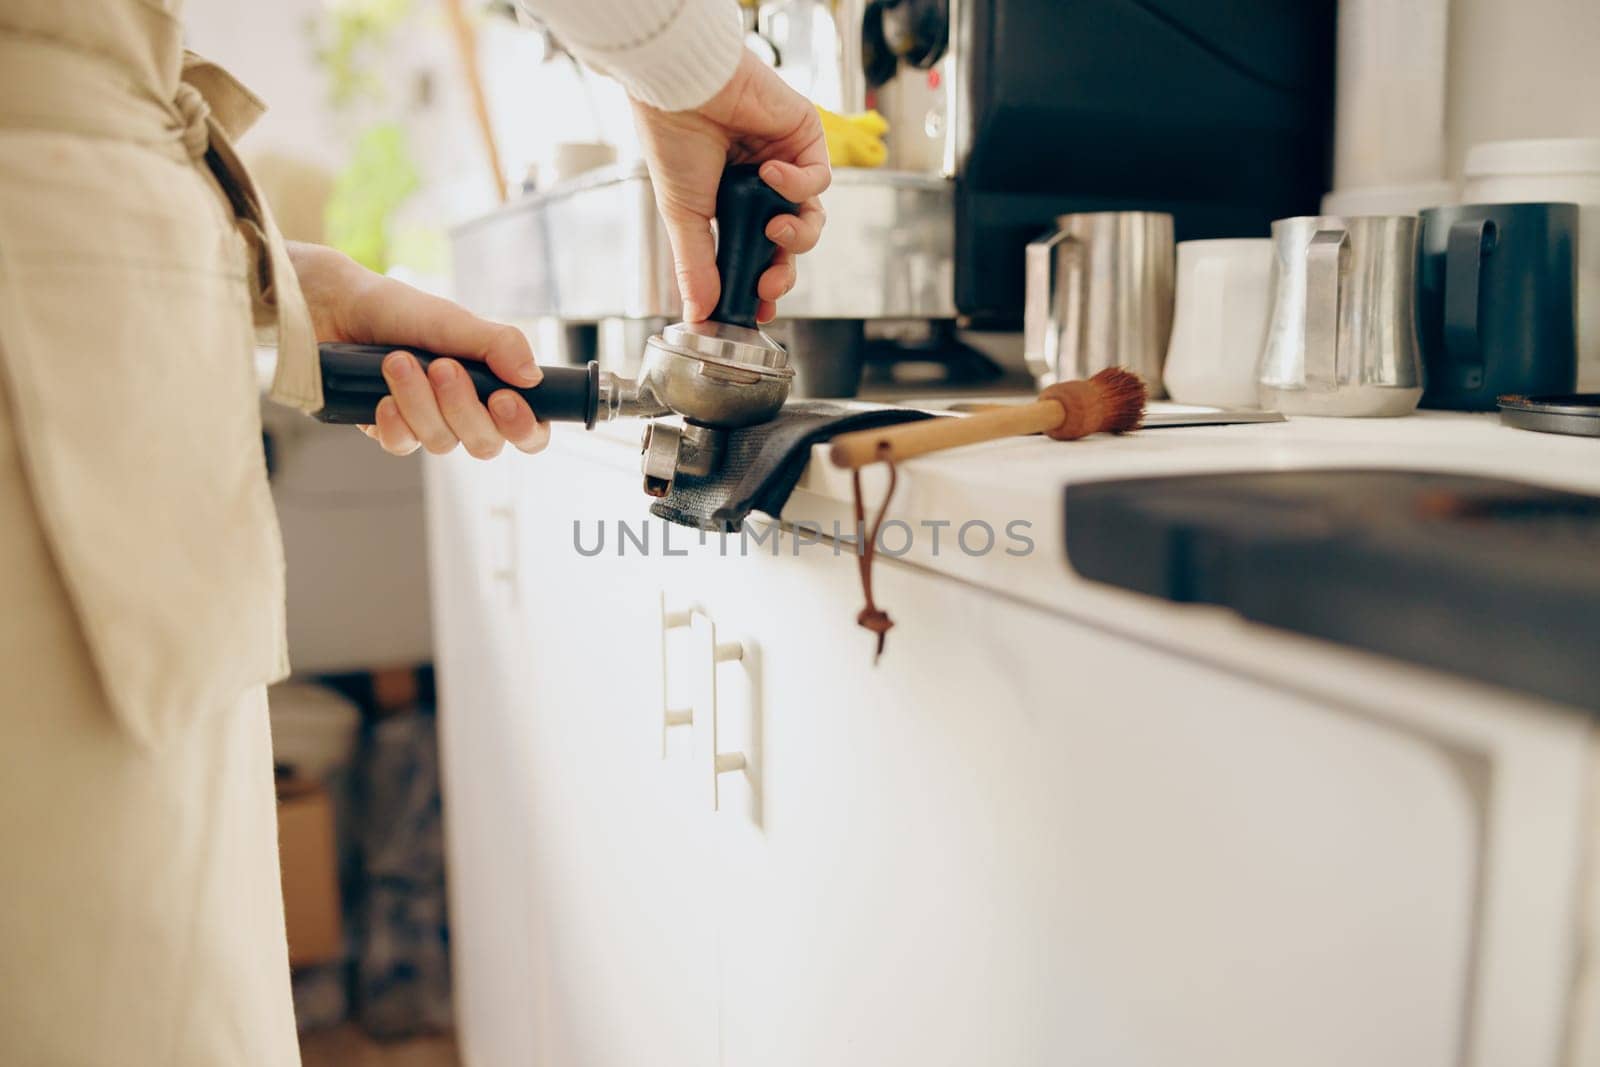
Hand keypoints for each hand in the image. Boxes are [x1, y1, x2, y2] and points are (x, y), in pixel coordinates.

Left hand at [289, 242, 549, 457]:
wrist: (333, 305)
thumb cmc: (397, 309)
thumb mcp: (453, 320)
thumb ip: (498, 344)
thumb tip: (533, 378)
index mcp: (492, 386)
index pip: (528, 430)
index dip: (524, 428)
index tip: (504, 400)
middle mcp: (463, 411)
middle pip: (486, 444)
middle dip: (463, 408)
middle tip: (442, 367)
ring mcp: (426, 424)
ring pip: (442, 443)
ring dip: (421, 403)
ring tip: (398, 361)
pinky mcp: (388, 430)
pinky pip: (402, 445)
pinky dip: (394, 421)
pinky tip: (382, 397)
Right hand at [632, 49, 830, 323]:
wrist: (681, 87)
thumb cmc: (673, 139)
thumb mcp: (683, 215)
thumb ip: (697, 266)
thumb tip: (698, 314)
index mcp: (731, 205)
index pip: (758, 254)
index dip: (763, 284)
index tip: (759, 309)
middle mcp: (761, 187)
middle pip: (790, 243)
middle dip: (783, 269)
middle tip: (770, 283)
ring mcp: (786, 163)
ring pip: (811, 216)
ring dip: (798, 233)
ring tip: (775, 226)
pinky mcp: (805, 138)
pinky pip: (818, 178)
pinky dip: (797, 183)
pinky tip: (769, 171)